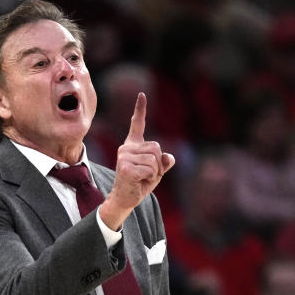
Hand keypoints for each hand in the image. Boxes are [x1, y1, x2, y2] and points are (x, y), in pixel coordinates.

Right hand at [100, 93, 174, 229]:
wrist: (125, 199)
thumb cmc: (139, 184)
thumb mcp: (156, 172)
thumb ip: (163, 163)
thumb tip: (170, 158)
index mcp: (132, 145)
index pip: (137, 124)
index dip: (140, 109)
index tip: (142, 95)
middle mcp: (126, 148)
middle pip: (156, 148)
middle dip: (158, 164)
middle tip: (146, 174)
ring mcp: (124, 157)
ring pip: (154, 160)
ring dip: (154, 172)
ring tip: (142, 178)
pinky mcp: (126, 167)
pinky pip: (151, 170)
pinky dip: (151, 178)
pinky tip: (139, 181)